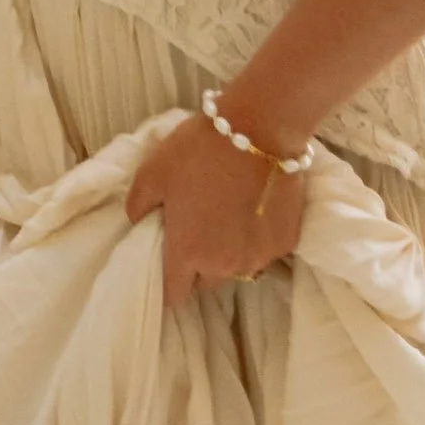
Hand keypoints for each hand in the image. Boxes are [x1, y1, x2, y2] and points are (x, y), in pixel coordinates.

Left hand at [125, 107, 306, 309]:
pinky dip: (254, 239)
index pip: (173, 293)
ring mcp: (259, 257)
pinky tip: (251, 209)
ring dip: (227, 253)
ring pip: (236, 268)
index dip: (166, 284)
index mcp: (188, 252)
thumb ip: (138, 205)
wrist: (259, 130)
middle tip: (194, 229)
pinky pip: (261, 252)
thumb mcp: (152, 172)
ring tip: (224, 216)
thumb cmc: (199, 151)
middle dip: (197, 264)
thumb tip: (139, 222)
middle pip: (205, 281)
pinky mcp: (286, 244)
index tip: (165, 265)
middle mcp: (226, 266)